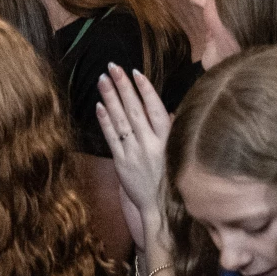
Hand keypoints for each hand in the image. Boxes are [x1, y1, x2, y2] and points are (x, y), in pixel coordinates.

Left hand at [95, 63, 169, 239]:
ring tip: (102, 79)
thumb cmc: (172, 178)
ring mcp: (135, 152)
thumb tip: (165, 110)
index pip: (156, 109)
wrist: (163, 209)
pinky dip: (105, 121)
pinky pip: (112, 138)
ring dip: (110, 97)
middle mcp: (151, 144)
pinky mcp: (122, 163)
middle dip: (123, 86)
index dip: (145, 90)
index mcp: (168, 139)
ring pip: (121, 120)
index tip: (135, 72)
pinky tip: (99, 105)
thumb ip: (169, 131)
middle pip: (134, 109)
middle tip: (112, 66)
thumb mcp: (177, 152)